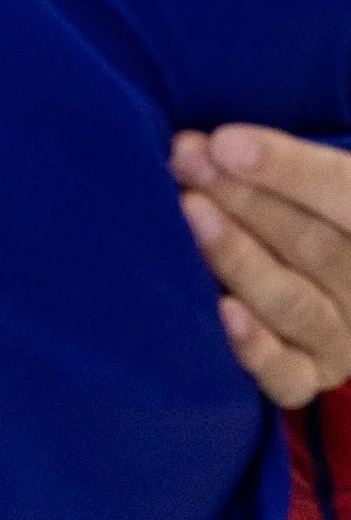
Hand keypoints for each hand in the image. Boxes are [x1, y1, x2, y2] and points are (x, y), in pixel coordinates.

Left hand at [173, 125, 350, 409]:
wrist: (318, 281)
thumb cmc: (298, 211)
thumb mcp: (307, 184)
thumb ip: (273, 165)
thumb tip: (199, 143)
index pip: (344, 193)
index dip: (287, 168)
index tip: (222, 143)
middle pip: (311, 244)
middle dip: (242, 199)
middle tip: (185, 162)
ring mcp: (342, 338)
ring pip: (293, 302)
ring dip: (238, 256)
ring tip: (190, 212)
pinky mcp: (311, 377)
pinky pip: (288, 376)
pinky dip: (256, 347)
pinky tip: (223, 312)